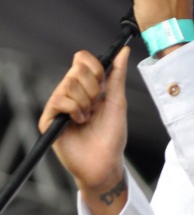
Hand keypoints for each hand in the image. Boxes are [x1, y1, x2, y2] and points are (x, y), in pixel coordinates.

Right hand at [38, 47, 129, 214]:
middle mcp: (70, 93)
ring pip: (68, 84)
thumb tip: (124, 51)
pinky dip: (74, 110)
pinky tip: (79, 122)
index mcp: (87, 86)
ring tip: (88, 118)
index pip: (82, 59)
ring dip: (85, 102)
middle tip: (96, 106)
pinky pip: (59, 100)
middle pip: (76, 69)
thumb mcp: (118, 102)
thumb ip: (118, 75)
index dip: (95, 67)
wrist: (105, 163)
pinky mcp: (49, 119)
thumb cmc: (112, 136)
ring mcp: (59, 105)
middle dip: (94, 88)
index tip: (104, 83)